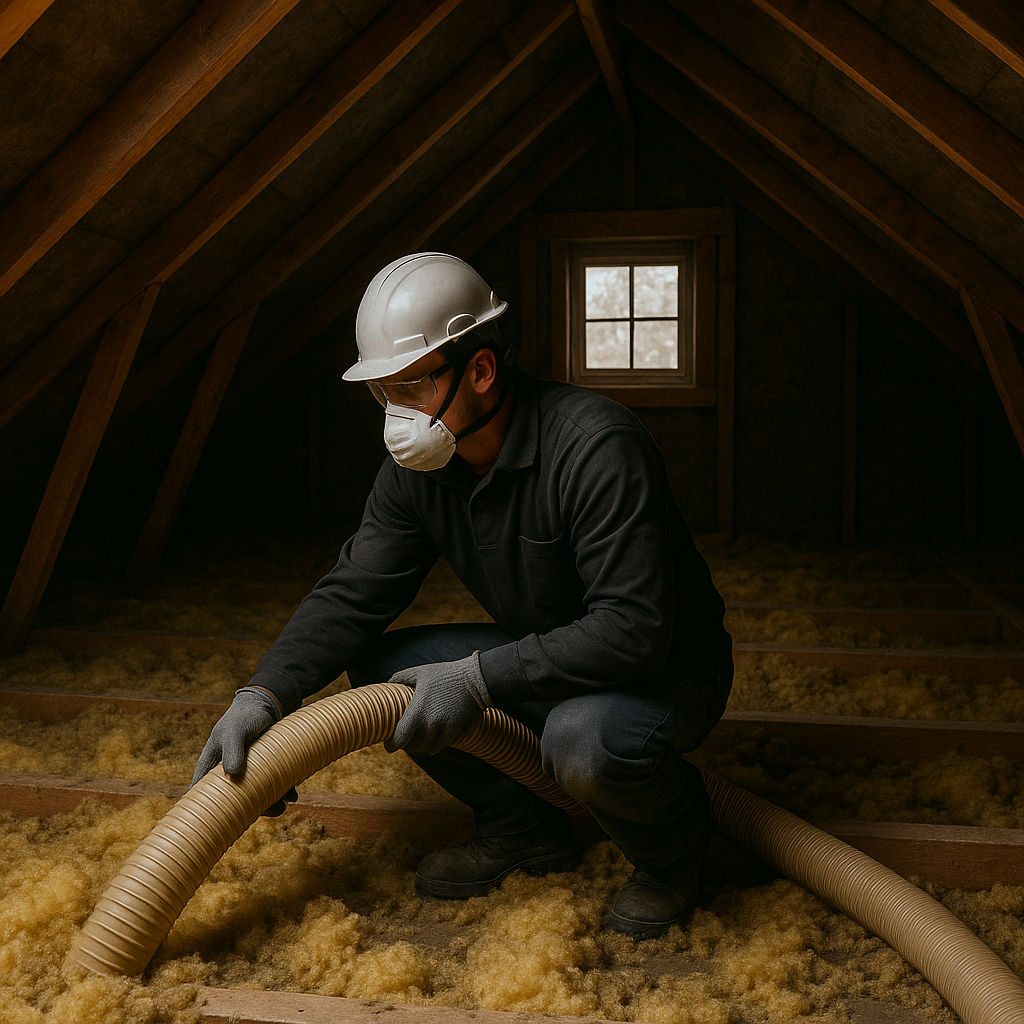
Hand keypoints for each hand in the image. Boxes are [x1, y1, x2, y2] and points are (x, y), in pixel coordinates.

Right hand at [191, 686, 296, 814]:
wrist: (269, 702)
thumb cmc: (246, 714)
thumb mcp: (236, 730)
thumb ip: (232, 749)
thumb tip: (232, 773)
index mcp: (212, 762)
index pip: (201, 791)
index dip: (205, 810)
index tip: (213, 826)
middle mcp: (228, 769)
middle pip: (233, 798)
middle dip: (249, 809)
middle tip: (269, 812)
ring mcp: (247, 769)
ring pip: (254, 794)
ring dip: (269, 802)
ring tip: (283, 805)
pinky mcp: (264, 766)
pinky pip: (269, 784)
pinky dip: (280, 791)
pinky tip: (292, 794)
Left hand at [386, 653, 490, 755]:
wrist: (475, 679)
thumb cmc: (445, 674)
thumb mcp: (420, 672)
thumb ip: (400, 677)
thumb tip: (389, 682)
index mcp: (417, 710)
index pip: (400, 739)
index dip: (392, 744)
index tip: (389, 744)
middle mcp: (430, 724)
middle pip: (412, 747)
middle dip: (406, 745)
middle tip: (404, 739)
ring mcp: (444, 729)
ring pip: (426, 749)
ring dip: (420, 746)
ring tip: (418, 739)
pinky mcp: (455, 730)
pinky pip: (440, 746)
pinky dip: (434, 745)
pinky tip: (432, 737)